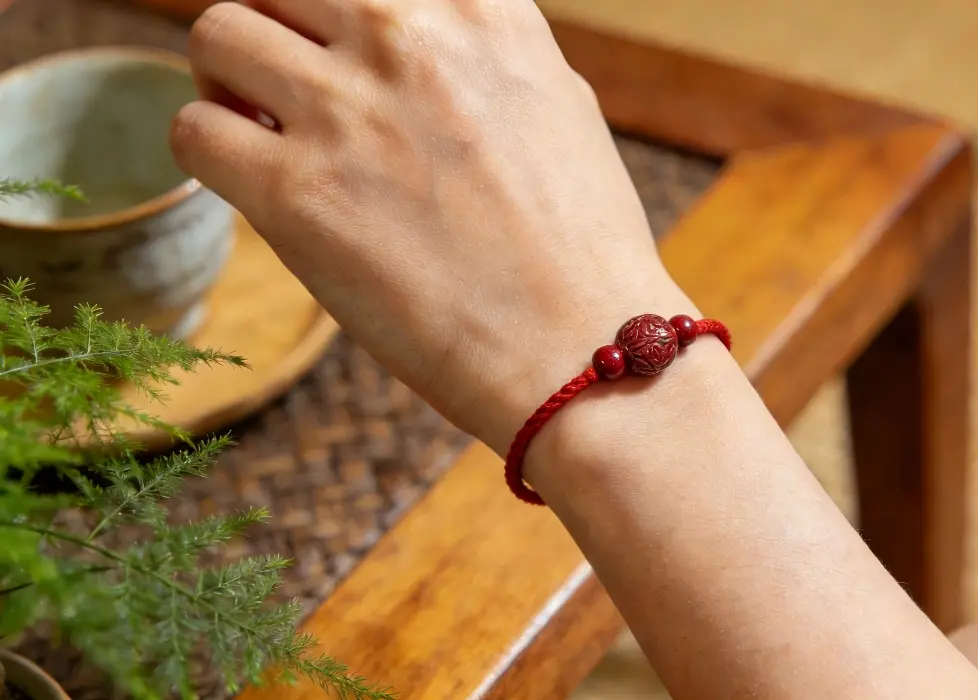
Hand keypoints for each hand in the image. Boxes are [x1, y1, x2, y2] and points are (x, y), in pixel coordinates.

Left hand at [170, 0, 693, 450]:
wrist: (586, 346)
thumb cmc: (582, 245)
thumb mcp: (557, 104)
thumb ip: (483, 55)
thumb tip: (430, 47)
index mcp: (481, 9)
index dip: (338, 15)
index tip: (339, 52)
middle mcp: (407, 36)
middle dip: (275, 30)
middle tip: (286, 88)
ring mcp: (348, 109)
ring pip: (216, 31)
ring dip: (226, 79)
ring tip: (260, 132)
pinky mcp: (298, 192)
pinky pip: (193, 130)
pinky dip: (211, 152)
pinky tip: (256, 188)